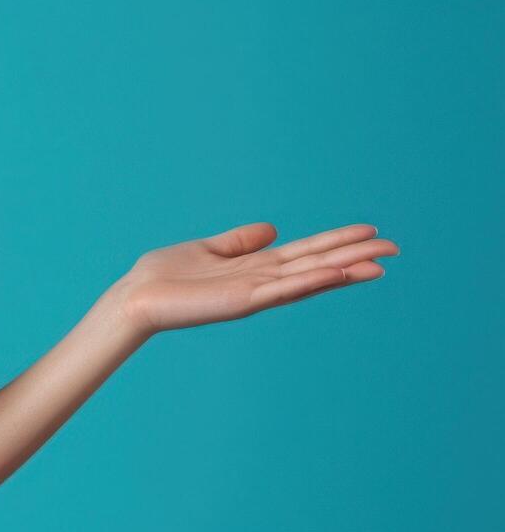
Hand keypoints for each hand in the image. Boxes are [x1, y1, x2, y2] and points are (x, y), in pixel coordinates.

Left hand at [111, 221, 398, 337]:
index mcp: (254, 267)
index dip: (337, 242)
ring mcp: (255, 293)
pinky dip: (310, 281)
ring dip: (343, 270)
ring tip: (379, 263)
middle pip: (316, 265)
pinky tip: (335, 272)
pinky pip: (283, 289)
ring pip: (308, 278)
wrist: (136, 298)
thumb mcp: (208, 249)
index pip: (305, 253)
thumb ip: (240, 241)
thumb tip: (272, 229)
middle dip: (354, 256)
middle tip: (395, 247)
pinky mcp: (242, 302)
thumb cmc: (165, 277)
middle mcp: (261, 281)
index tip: (370, 232)